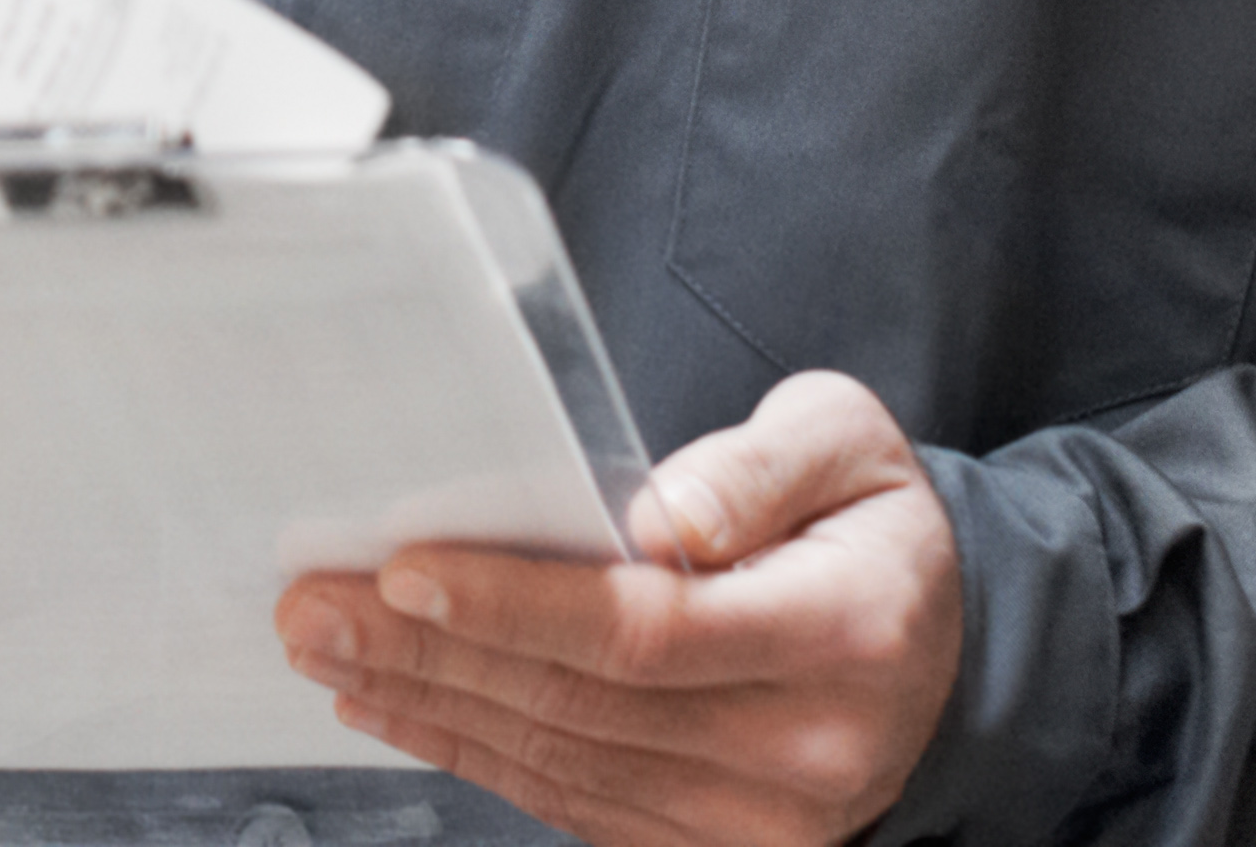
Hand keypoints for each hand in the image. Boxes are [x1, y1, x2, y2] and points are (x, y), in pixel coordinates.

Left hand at [277, 368, 964, 846]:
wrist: (943, 654)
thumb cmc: (871, 529)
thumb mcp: (848, 445)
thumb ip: (758, 467)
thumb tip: (663, 517)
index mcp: (840, 631)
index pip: (648, 627)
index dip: (518, 602)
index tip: (405, 568)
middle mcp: (801, 747)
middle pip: (582, 701)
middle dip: (430, 649)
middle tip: (312, 603)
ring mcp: (760, 819)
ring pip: (562, 761)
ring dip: (431, 703)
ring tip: (330, 647)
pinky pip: (574, 804)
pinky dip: (475, 754)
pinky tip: (401, 707)